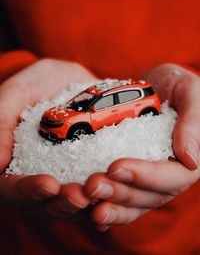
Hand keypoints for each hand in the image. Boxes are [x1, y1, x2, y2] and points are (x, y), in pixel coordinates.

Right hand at [0, 58, 95, 220]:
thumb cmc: (40, 83)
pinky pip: (89, 195)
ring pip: (67, 206)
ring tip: (99, 194)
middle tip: (81, 196)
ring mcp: (59, 178)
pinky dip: (101, 198)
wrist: (73, 82)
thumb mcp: (18, 94)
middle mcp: (32, 177)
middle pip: (41, 206)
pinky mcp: (81, 175)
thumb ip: (1, 122)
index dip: (28, 191)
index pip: (10, 188)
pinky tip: (114, 193)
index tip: (49, 184)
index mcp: (9, 163)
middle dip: (61, 204)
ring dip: (83, 207)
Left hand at [83, 64, 199, 230]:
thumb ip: (192, 122)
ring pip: (131, 202)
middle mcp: (167, 174)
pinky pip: (118, 194)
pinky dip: (103, 203)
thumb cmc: (174, 84)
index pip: (173, 177)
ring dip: (108, 204)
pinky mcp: (128, 174)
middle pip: (148, 195)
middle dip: (119, 193)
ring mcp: (146, 177)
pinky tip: (84, 206)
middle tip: (92, 185)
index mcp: (187, 158)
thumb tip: (191, 159)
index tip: (115, 166)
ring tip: (83, 199)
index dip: (145, 176)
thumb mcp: (189, 92)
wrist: (151, 84)